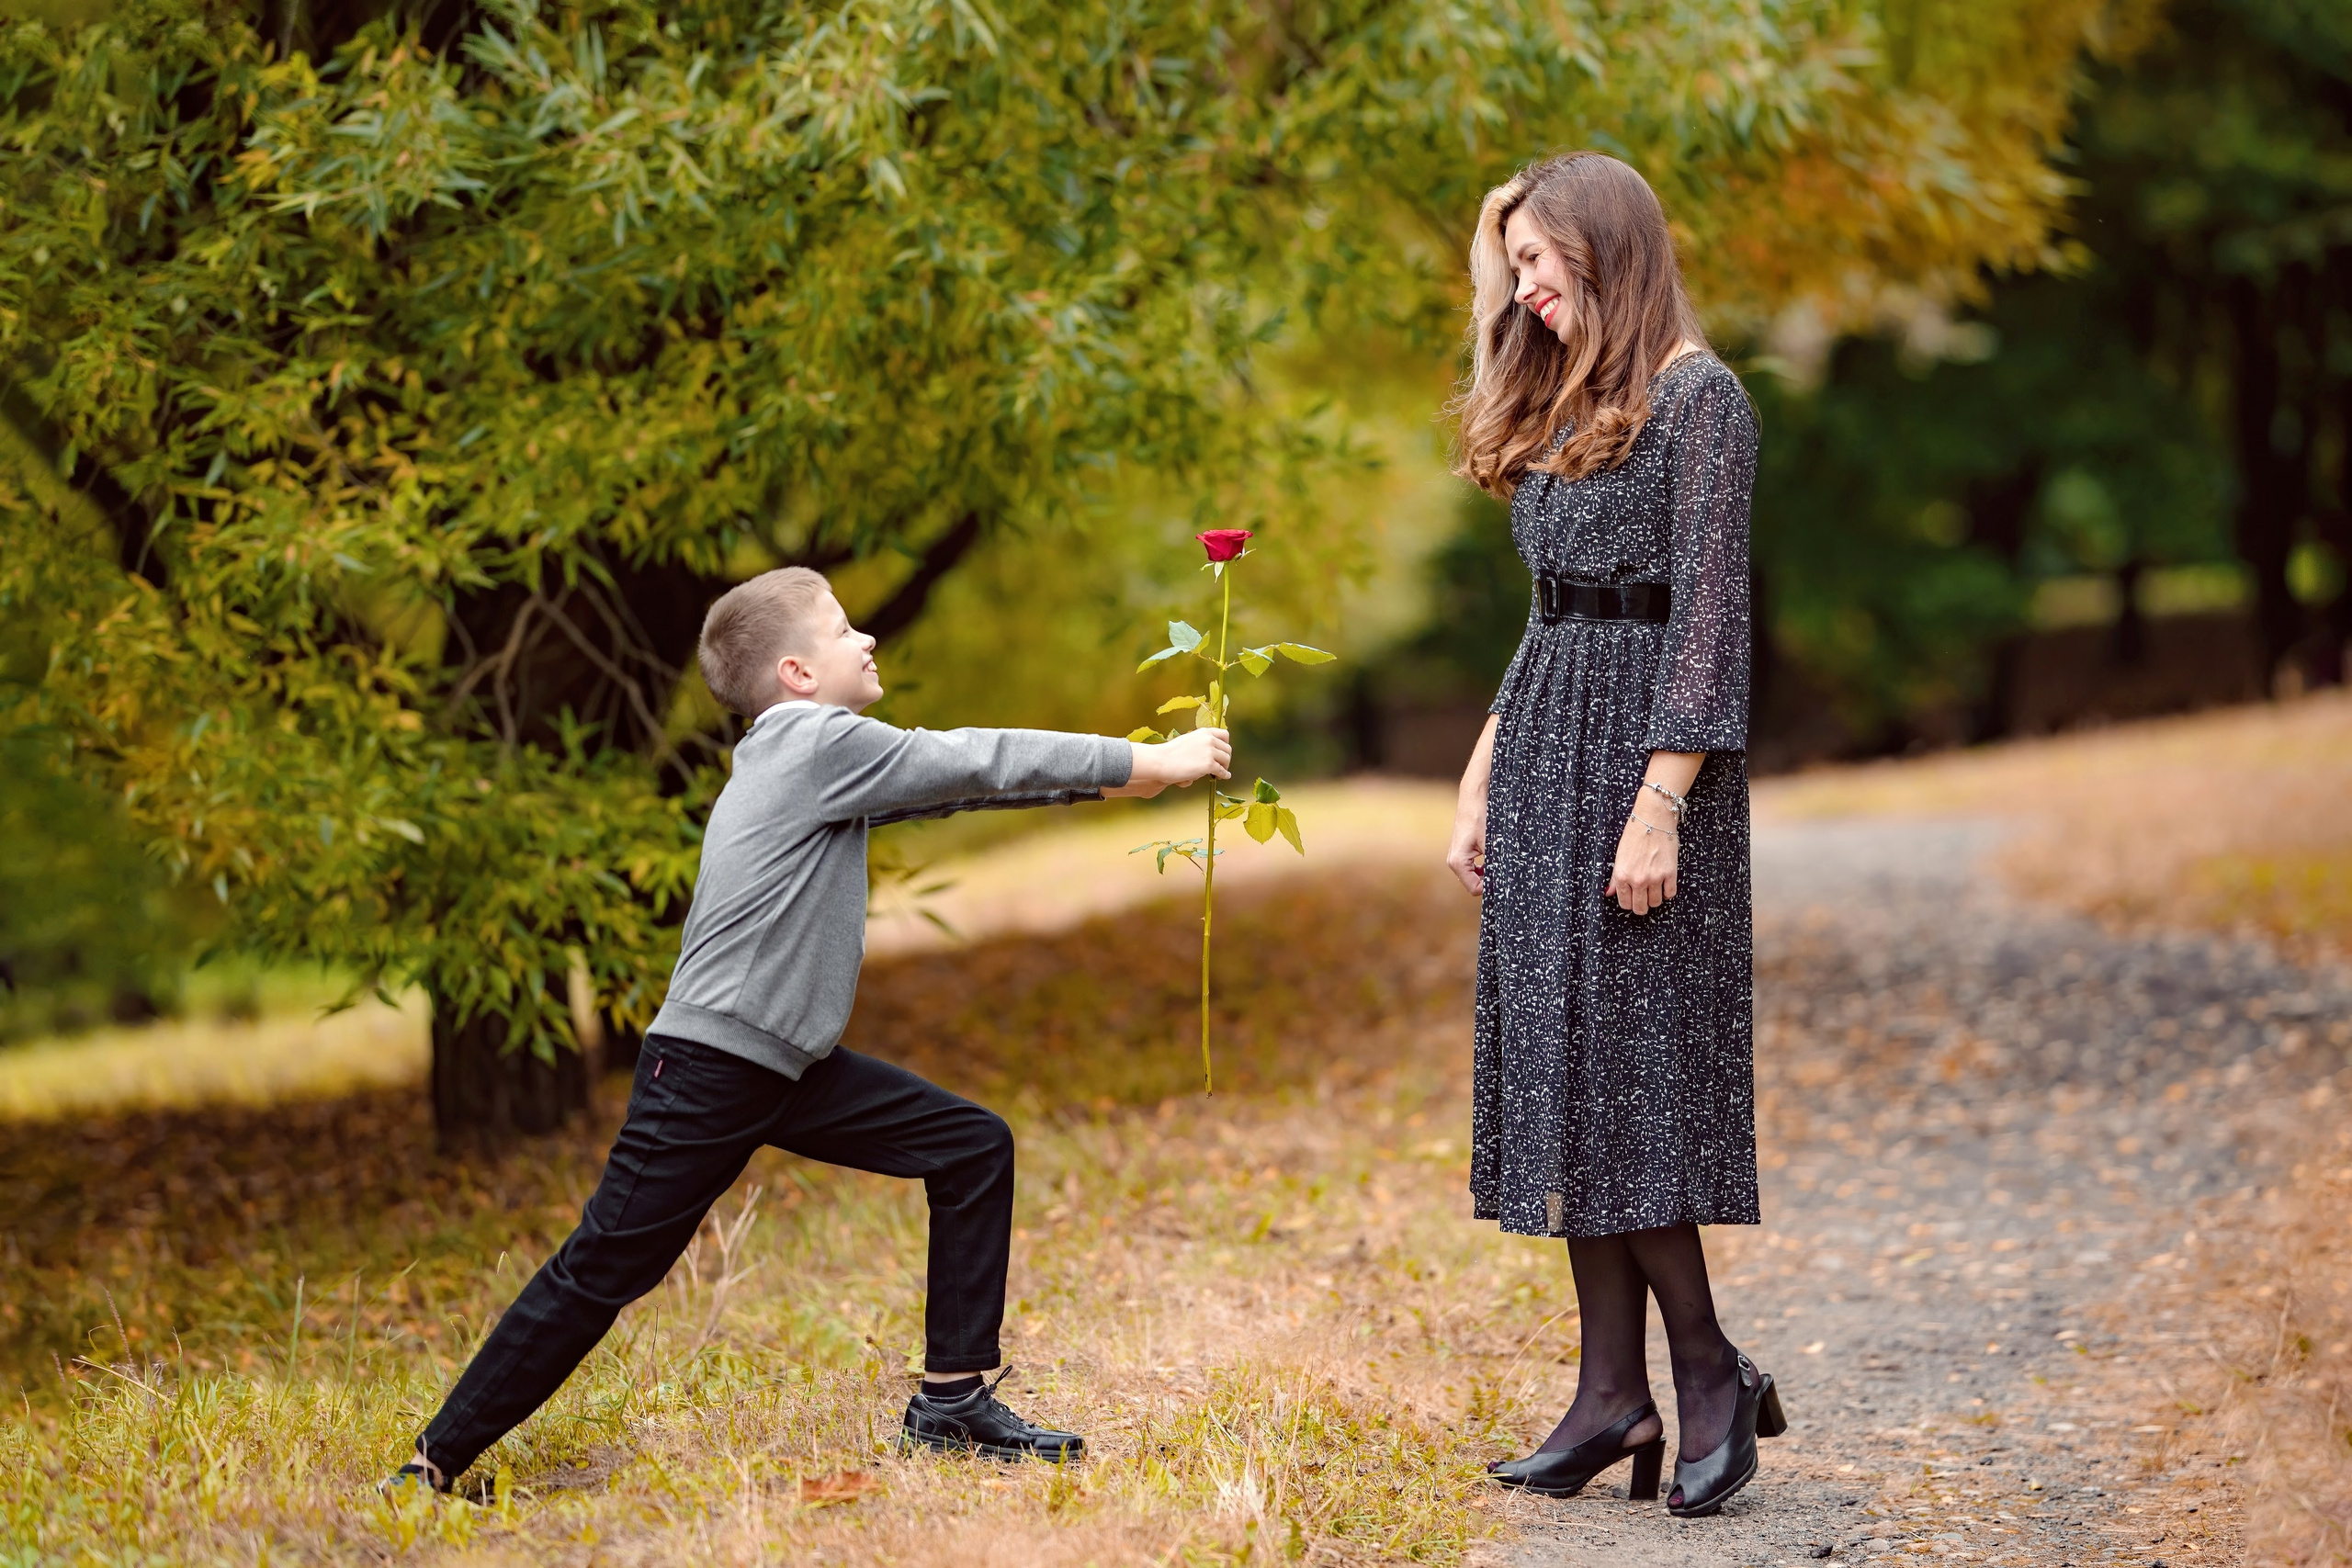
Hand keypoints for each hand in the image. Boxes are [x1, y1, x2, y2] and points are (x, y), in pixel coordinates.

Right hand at [1104, 727, 1231, 797]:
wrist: (1161, 761)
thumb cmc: (1170, 753)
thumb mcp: (1187, 740)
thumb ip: (1199, 743)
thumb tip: (1209, 751)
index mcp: (1204, 732)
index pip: (1224, 735)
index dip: (1225, 745)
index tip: (1223, 752)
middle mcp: (1209, 739)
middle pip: (1227, 749)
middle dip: (1226, 758)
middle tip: (1222, 765)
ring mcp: (1210, 752)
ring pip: (1226, 760)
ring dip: (1225, 767)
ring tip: (1220, 772)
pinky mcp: (1209, 765)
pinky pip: (1222, 771)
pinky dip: (1224, 775)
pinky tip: (1223, 777)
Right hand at [1447, 713, 1498, 895]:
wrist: (1475, 794)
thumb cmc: (1483, 815)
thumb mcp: (1493, 842)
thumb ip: (1495, 865)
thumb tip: (1503, 883)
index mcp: (1457, 862)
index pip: (1476, 889)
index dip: (1492, 886)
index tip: (1506, 875)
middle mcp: (1454, 861)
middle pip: (1476, 883)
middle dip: (1492, 878)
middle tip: (1506, 866)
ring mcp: (1458, 856)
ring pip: (1478, 875)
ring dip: (1491, 870)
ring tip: (1502, 857)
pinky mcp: (1464, 850)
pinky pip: (1477, 866)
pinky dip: (1488, 864)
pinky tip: (1497, 853)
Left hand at [1604, 809, 1678, 914]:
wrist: (1653, 819)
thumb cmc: (1634, 834)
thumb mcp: (1619, 856)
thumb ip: (1615, 878)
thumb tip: (1609, 892)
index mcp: (1622, 875)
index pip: (1625, 903)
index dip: (1628, 903)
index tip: (1631, 898)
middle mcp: (1638, 880)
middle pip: (1640, 908)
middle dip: (1640, 906)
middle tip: (1642, 898)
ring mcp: (1655, 878)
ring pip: (1655, 903)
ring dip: (1654, 899)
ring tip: (1653, 889)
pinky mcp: (1670, 873)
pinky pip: (1670, 894)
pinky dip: (1667, 892)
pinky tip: (1663, 885)